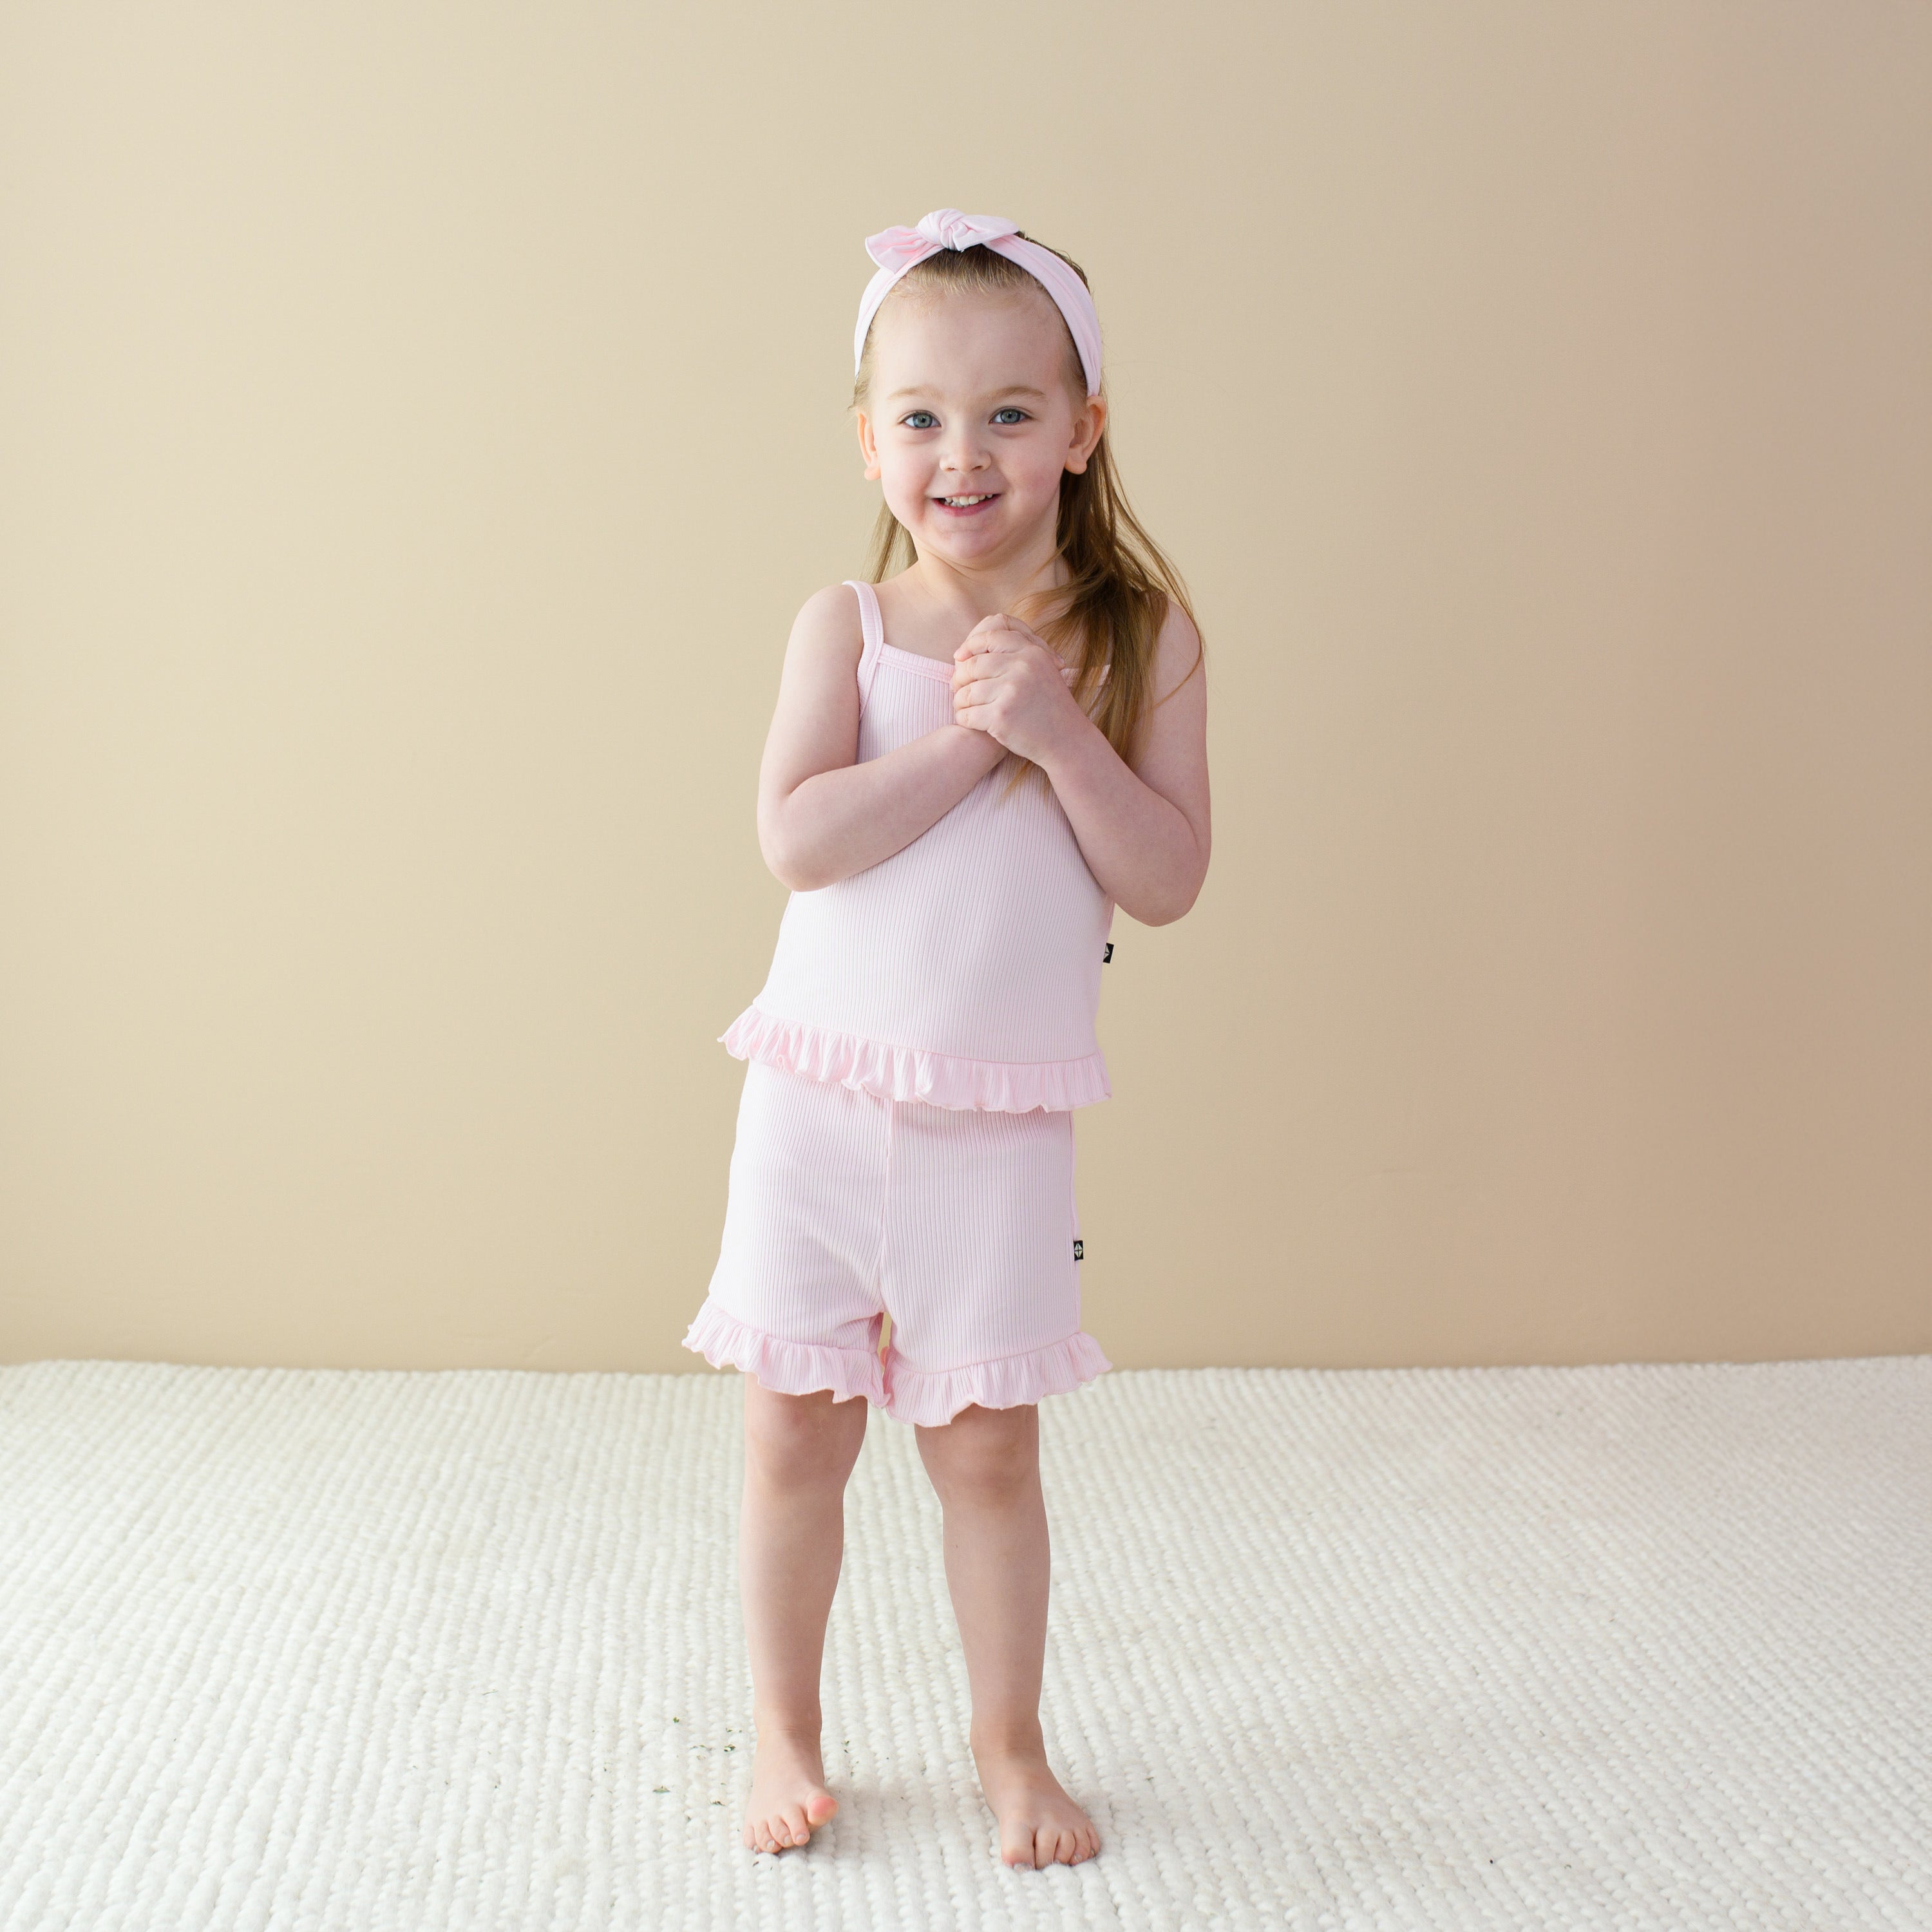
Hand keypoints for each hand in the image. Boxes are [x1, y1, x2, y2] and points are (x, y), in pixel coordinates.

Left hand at [951, 614, 1086, 765]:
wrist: (1066, 739)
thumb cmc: (1048, 705)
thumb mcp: (1041, 669)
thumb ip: (1014, 654)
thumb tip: (967, 648)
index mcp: (1032, 652)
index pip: (990, 636)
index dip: (970, 645)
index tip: (959, 657)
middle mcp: (1023, 667)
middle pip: (973, 665)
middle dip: (960, 678)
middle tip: (959, 689)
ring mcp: (1011, 692)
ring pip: (966, 692)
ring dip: (960, 702)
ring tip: (964, 707)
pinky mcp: (1001, 716)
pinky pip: (967, 714)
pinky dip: (964, 719)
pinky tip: (970, 721)